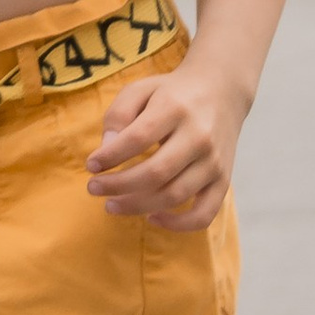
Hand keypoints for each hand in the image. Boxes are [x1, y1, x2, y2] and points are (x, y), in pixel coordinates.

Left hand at [85, 57, 247, 229]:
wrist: (222, 91)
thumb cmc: (172, 93)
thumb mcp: (141, 89)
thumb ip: (118, 114)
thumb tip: (106, 149)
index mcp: (175, 109)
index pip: (138, 138)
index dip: (110, 156)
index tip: (91, 165)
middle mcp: (198, 136)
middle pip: (155, 172)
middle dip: (118, 186)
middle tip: (93, 188)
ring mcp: (213, 161)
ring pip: (174, 195)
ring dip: (137, 206)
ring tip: (111, 205)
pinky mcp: (223, 180)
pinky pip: (205, 213)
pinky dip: (179, 225)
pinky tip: (152, 218)